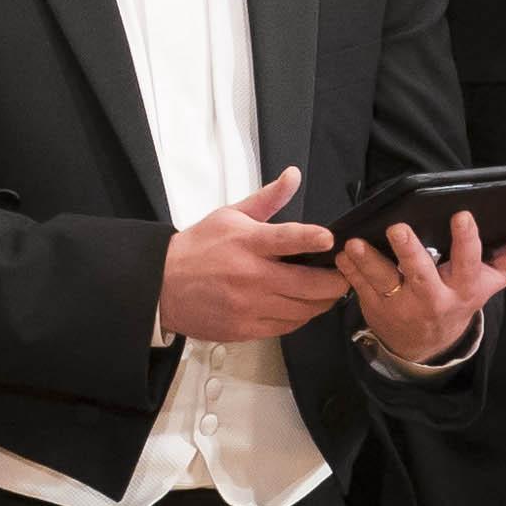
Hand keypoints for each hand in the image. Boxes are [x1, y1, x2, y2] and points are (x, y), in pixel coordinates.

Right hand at [159, 167, 347, 344]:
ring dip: (321, 302)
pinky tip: (301, 306)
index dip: (312, 239)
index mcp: (247, 243)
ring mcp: (248, 306)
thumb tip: (293, 176)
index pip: (286, 239)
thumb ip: (267, 199)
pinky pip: (287, 327)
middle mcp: (250, 276)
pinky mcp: (245, 329)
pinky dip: (300, 316)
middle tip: (343, 274)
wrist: (162, 285)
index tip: (330, 240)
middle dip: (335, 281)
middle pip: (308, 284)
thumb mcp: (230, 215)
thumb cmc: (198, 248)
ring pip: (303, 310)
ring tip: (326, 292)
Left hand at [340, 205, 505, 368]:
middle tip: (398, 227)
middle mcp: (435, 298)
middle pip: (421, 275)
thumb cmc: (465, 296)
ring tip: (357, 243)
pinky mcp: (377, 307)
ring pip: (384, 282)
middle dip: (410, 252)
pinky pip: (359, 288)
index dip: (466, 241)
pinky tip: (343, 251)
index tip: (462, 215)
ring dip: (369, 262)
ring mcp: (404, 305)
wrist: (429, 343)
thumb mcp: (497, 279)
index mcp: (466, 286)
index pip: (469, 262)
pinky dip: (350, 270)